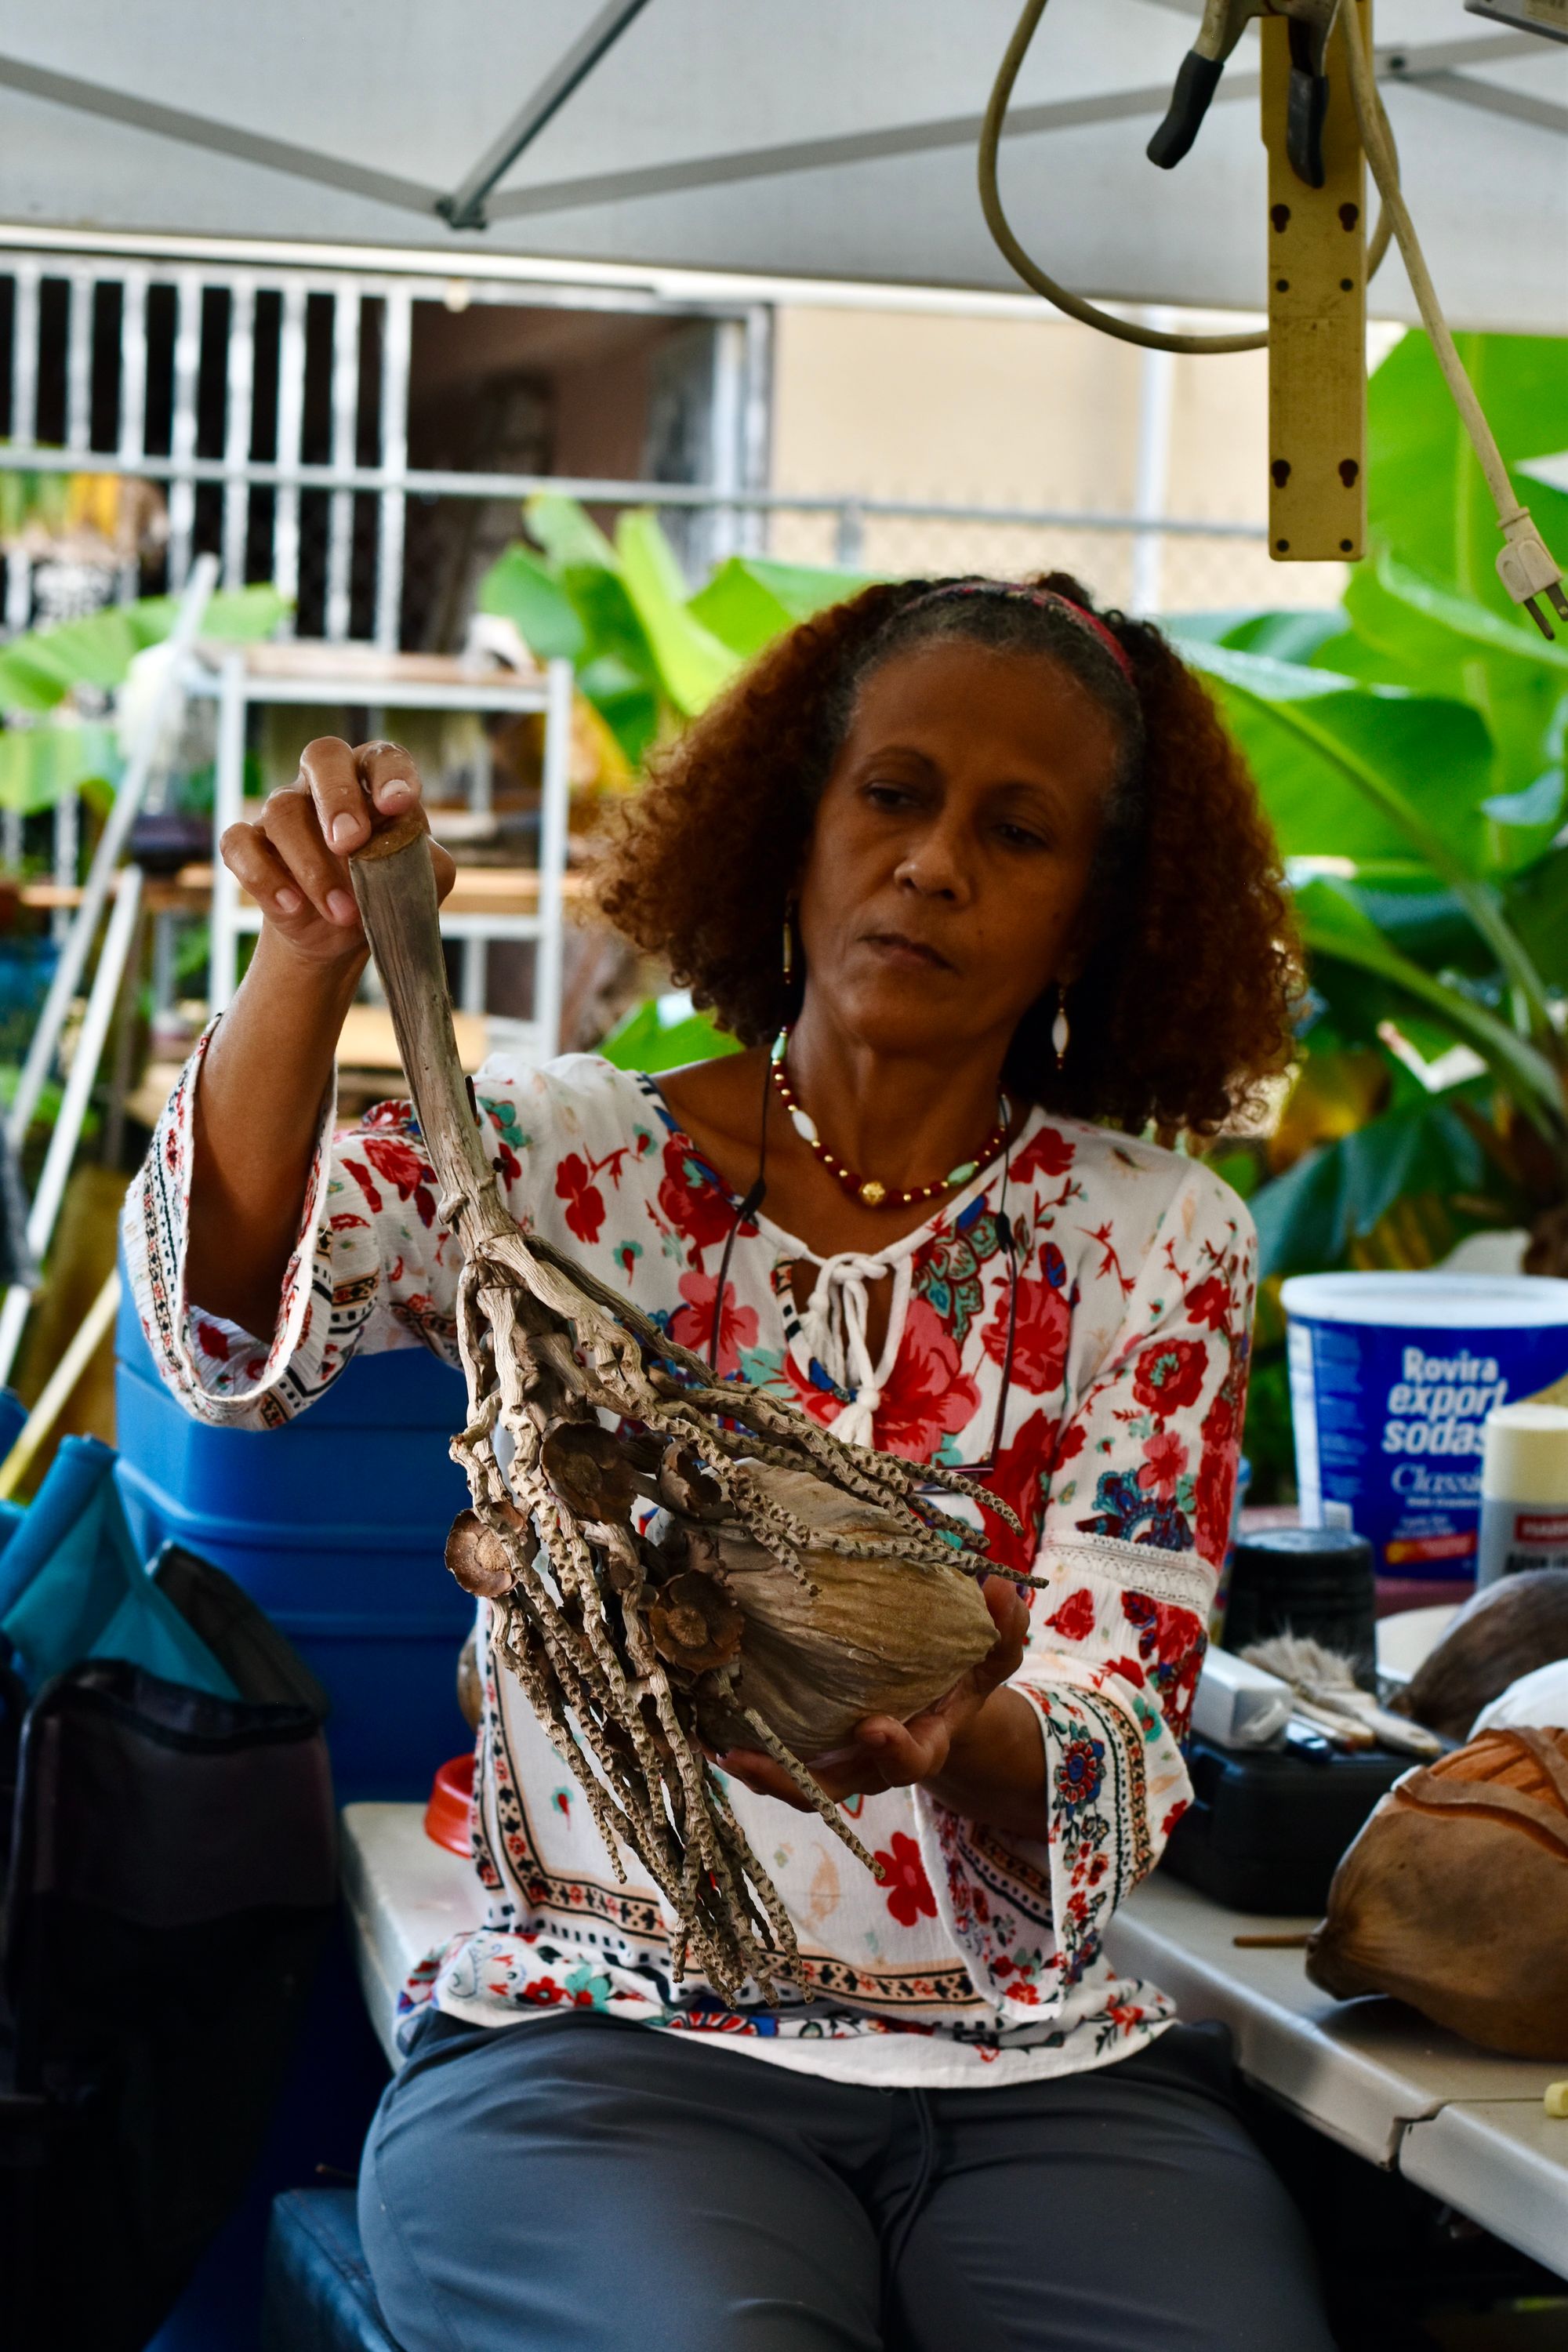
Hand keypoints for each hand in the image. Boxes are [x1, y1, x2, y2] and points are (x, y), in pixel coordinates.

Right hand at [220, 737, 456, 968]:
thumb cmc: (385, 893)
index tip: (399, 805)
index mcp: (373, 781)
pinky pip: (239, 843)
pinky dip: (263, 877)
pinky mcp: (250, 845)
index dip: (390, 774)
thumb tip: (403, 848)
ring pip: (282, 810)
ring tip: (343, 912)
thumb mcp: (422, 881)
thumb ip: (424, 860)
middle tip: (350, 843)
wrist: (339, 938)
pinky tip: (292, 907)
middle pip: (322, 756)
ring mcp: (284, 811)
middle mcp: (324, 784)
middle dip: (337, 798)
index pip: (382, 756)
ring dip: (312, 866)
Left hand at [719, 1574, 1030, 1811]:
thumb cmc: (962, 1675)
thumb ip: (999, 1630)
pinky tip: (706, 1725)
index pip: (909, 1759)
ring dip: (755, 1769)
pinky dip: (744, 1748)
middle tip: (751, 1759)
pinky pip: (776, 1759)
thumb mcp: (989, 1655)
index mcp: (922, 1742)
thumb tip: (999, 1589)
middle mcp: (873, 1762)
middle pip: (831, 1789)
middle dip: (791, 1780)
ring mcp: (838, 1760)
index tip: (874, 1725)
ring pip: (795, 1782)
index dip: (893, 1750)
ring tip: (715, 1746)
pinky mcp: (810, 1748)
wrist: (939, 1704)